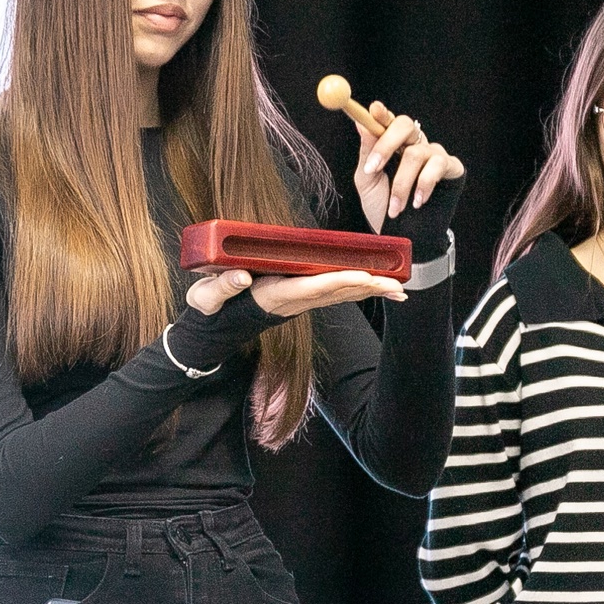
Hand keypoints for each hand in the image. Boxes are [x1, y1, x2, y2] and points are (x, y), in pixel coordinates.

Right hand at [186, 266, 405, 317]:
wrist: (213, 328)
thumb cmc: (209, 309)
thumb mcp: (205, 299)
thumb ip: (220, 289)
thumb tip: (242, 277)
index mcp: (273, 296)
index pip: (311, 287)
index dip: (339, 281)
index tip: (363, 275)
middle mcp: (291, 300)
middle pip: (335, 292)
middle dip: (367, 288)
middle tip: (397, 287)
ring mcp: (297, 300)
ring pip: (338, 294)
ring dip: (368, 290)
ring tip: (398, 289)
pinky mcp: (298, 296)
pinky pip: (331, 292)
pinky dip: (355, 288)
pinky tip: (375, 286)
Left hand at [353, 106, 464, 231]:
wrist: (403, 237)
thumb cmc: (383, 207)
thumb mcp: (367, 180)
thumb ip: (367, 152)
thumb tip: (361, 123)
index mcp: (392, 144)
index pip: (388, 121)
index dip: (382, 114)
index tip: (373, 111)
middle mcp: (413, 145)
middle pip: (406, 125)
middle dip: (387, 144)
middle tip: (374, 167)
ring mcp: (433, 155)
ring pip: (416, 153)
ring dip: (402, 182)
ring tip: (396, 206)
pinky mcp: (450, 168)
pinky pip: (438, 166)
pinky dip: (424, 184)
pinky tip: (418, 201)